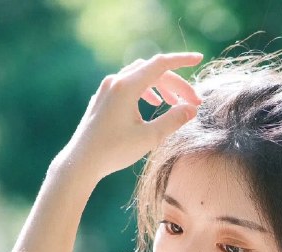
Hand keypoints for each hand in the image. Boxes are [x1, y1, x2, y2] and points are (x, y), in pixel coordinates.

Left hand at [57, 52, 203, 182]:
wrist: (82, 161)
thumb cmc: (114, 151)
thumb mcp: (148, 138)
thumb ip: (172, 121)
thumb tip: (191, 109)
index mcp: (127, 86)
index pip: (160, 65)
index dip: (182, 61)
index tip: (199, 59)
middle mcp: (115, 81)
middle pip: (152, 71)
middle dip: (175, 83)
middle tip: (193, 102)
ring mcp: (107, 88)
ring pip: (140, 76)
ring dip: (160, 86)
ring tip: (173, 102)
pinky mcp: (103, 98)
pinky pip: (128, 84)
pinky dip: (146, 89)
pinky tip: (153, 103)